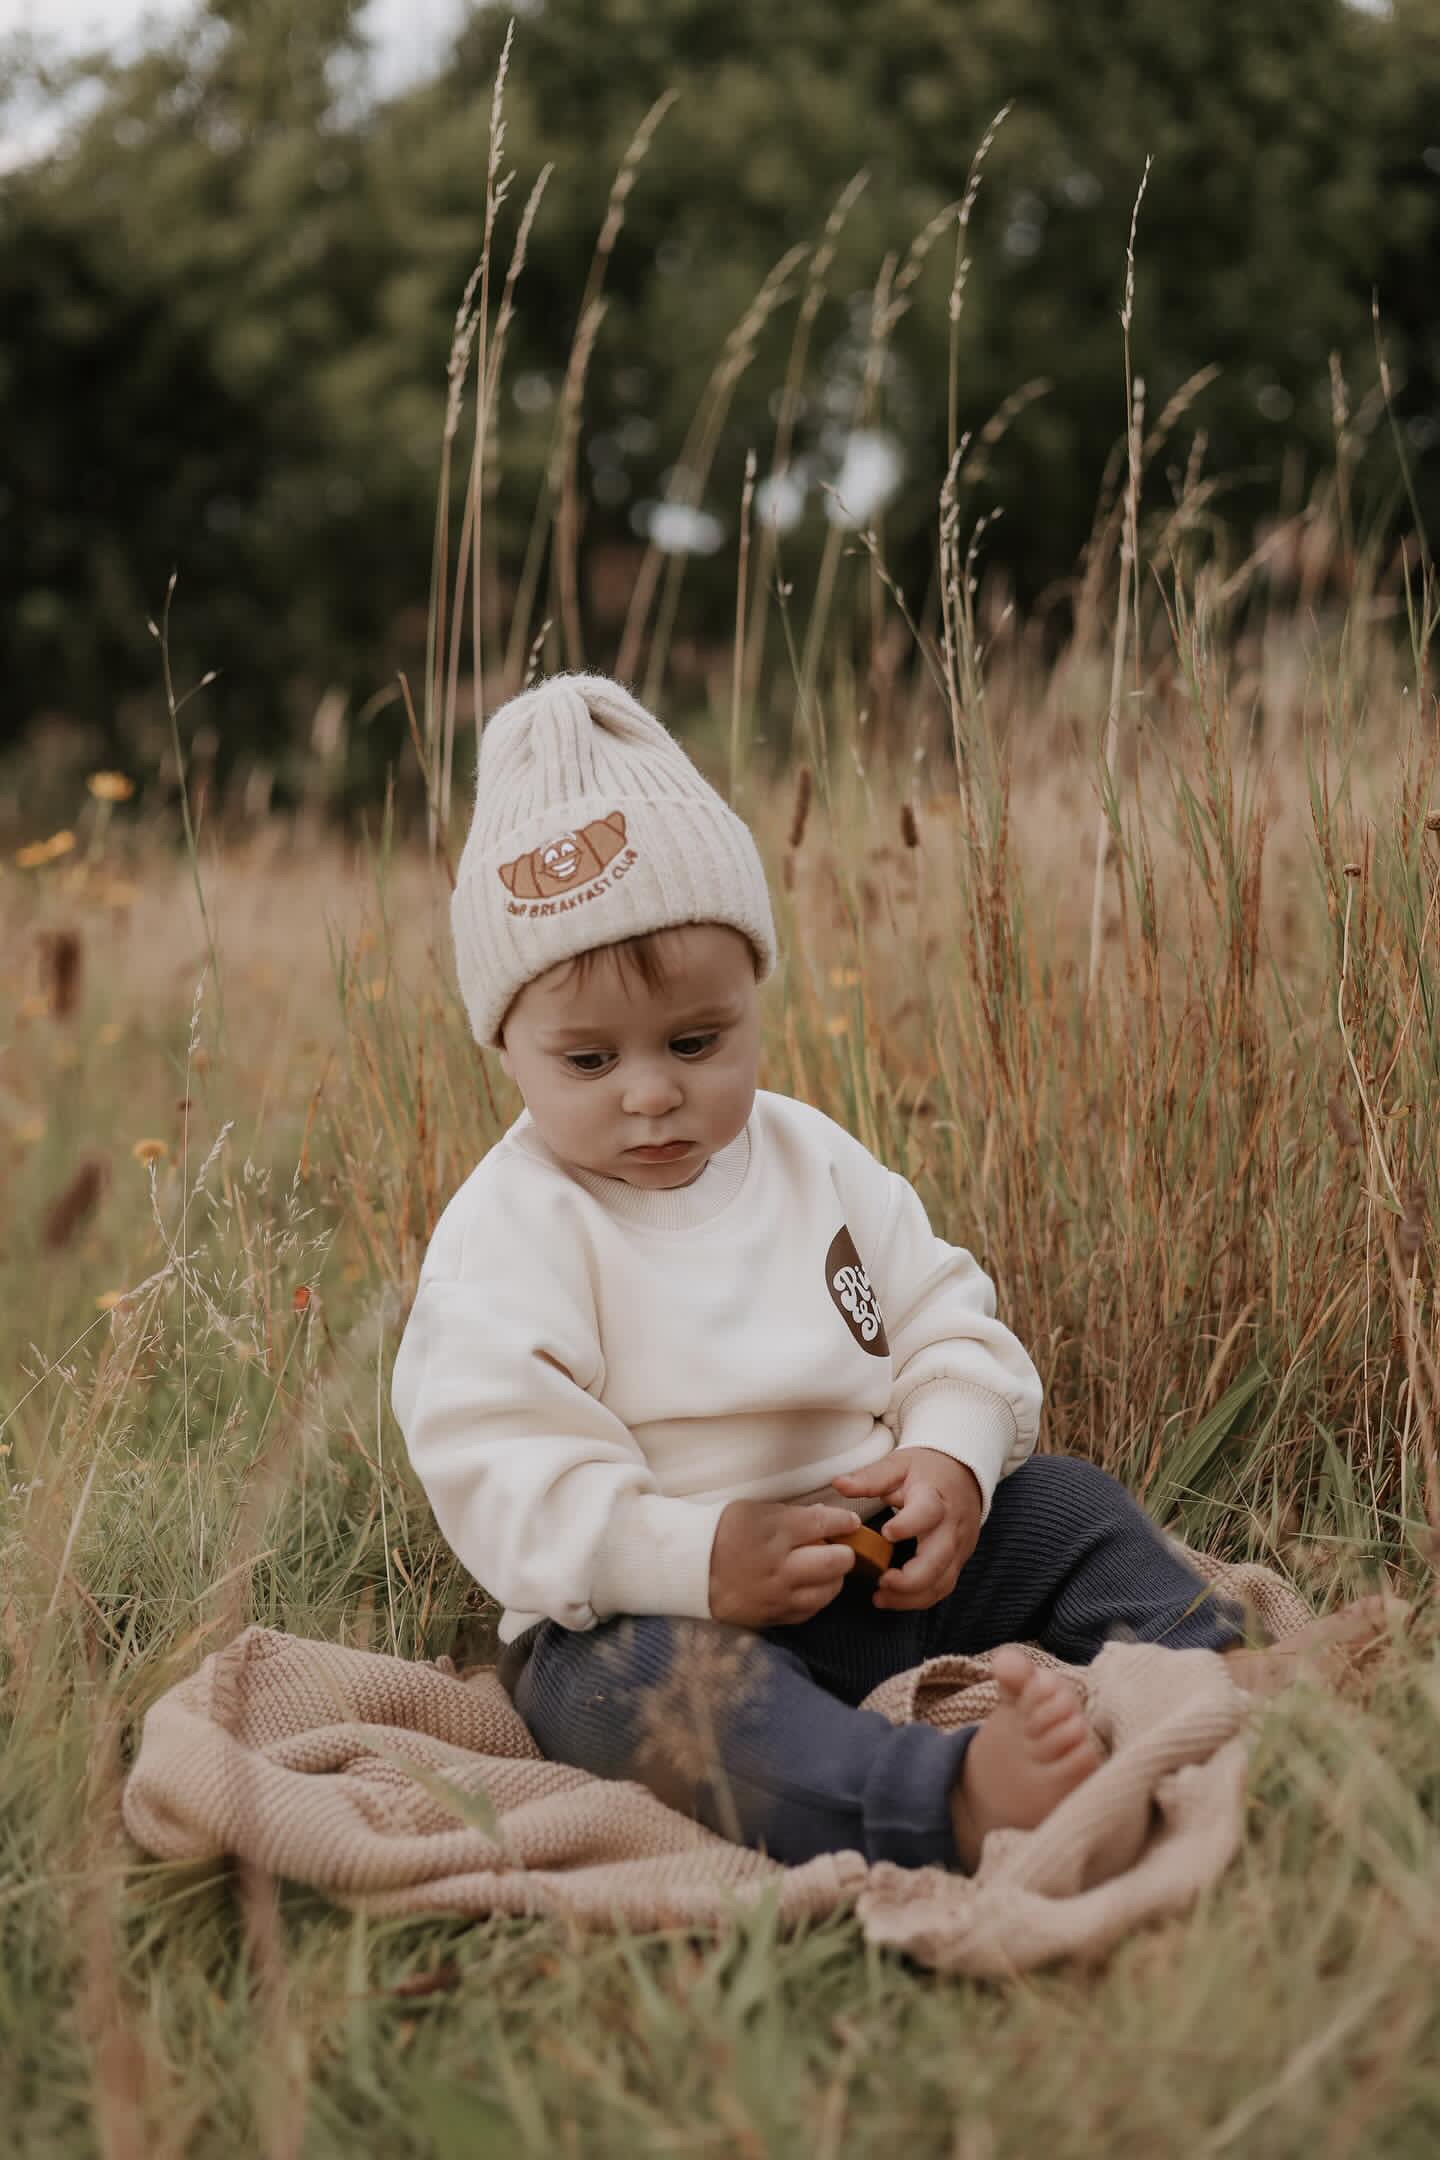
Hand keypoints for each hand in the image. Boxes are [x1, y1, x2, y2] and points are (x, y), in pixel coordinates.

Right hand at [709, 1498, 861, 1627]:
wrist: (690, 1571)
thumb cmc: (722, 1533)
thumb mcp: (753, 1510)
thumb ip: (791, 1514)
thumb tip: (824, 1517)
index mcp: (773, 1532)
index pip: (823, 1524)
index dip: (844, 1522)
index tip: (851, 1522)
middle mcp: (780, 1567)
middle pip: (835, 1561)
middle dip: (845, 1552)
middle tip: (842, 1548)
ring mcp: (778, 1596)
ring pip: (828, 1591)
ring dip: (834, 1577)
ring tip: (826, 1568)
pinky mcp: (773, 1617)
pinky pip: (810, 1611)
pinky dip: (817, 1597)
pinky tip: (811, 1587)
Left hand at [833, 1447, 982, 1611]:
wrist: (964, 1473)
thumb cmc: (926, 1469)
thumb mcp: (899, 1464)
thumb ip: (870, 1477)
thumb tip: (839, 1484)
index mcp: (935, 1496)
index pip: (927, 1512)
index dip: (908, 1525)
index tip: (886, 1533)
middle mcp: (951, 1525)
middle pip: (938, 1559)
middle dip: (910, 1579)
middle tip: (881, 1583)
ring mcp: (958, 1546)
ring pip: (943, 1581)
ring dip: (913, 1597)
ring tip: (881, 1598)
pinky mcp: (959, 1560)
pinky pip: (944, 1586)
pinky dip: (921, 1599)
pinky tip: (896, 1599)